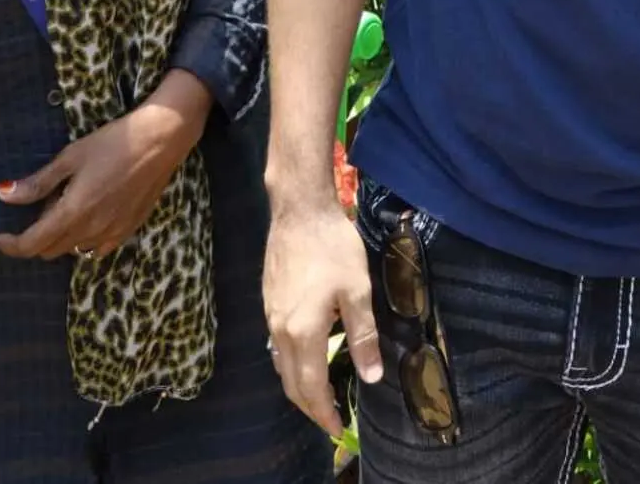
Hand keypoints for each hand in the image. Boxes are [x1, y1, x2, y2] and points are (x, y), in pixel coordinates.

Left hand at [0, 70, 211, 261]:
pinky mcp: (128, 230)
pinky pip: (96, 248)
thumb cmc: (114, 142)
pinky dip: (83, 240)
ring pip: (73, 249)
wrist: (161, 140)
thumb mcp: (71, 157)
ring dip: (61, 236)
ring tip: (69, 203)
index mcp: (72, 212)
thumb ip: (38, 182)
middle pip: (50, 250)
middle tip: (45, 202)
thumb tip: (3, 194)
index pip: (31, 244)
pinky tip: (90, 215)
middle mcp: (90, 230)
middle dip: (37, 235)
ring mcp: (112, 234)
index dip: (10, 246)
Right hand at [264, 201, 381, 435]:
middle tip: (330, 418)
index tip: (338, 428)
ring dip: (299, 387)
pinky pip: (277, 347)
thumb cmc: (333, 248)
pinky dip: (292, 365)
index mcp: (304, 333)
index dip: (325, 412)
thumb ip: (362, 336)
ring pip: (282, 366)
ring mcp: (270, 317)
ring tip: (321, 395)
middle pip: (292, 384)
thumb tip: (371, 376)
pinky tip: (307, 358)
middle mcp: (281, 332)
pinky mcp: (269, 303)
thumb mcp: (357, 290)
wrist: (299, 210)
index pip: (311, 388)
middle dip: (311, 407)